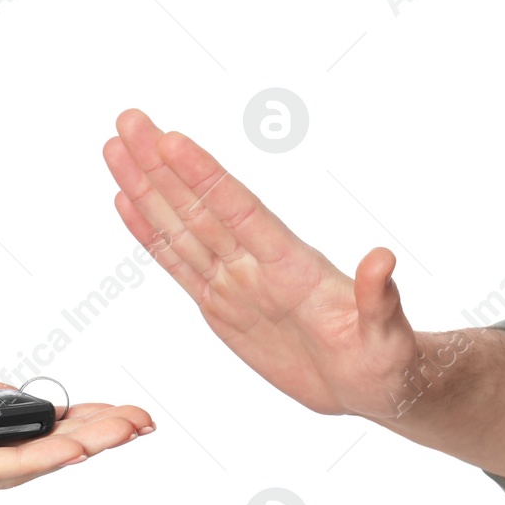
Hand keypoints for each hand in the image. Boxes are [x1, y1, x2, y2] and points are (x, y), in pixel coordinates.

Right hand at [102, 108, 419, 418]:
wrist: (372, 385)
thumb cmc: (386, 359)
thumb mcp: (388, 335)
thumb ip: (379, 299)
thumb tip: (383, 260)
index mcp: (294, 267)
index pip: (241, 211)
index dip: (205, 177)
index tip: (171, 140)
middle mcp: (259, 266)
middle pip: (201, 208)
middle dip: (161, 166)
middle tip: (130, 120)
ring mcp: (238, 283)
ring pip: (183, 229)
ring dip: (148, 189)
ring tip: (117, 148)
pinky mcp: (223, 308)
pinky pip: (180, 266)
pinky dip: (152, 236)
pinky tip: (129, 203)